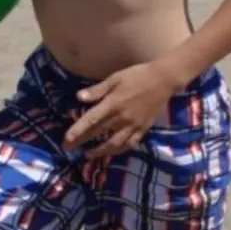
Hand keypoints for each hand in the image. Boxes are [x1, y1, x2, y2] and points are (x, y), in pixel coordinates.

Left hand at [64, 60, 181, 158]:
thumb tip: (79, 97)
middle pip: (98, 133)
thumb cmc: (138, 76)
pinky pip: (130, 143)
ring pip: (114, 143)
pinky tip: (112, 151)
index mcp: (113, 104)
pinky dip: (119, 150)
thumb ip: (98, 90)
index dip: (78, 130)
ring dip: (100, 151)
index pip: (91, 120)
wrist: (164, 80)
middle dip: (81, 142)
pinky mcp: (143, 128)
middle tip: (67, 149)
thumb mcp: (116, 78)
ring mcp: (133, 125)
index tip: (66, 140)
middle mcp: (121, 118)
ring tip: (89, 154)